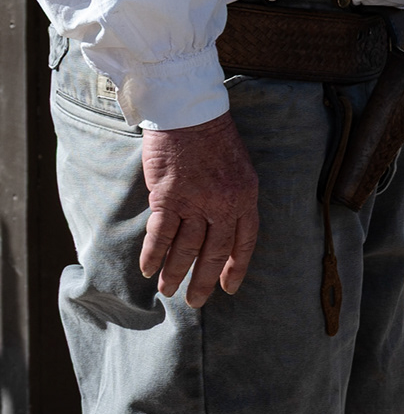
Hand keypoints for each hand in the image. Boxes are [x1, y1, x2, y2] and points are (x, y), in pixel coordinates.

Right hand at [139, 113, 259, 307]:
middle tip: (196, 301)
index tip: (228, 288)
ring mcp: (196, 202)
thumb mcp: (239, 169)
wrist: (189, 113)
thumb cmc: (214, 138)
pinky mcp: (168, 197)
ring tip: (167, 290)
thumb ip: (234, 198)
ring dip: (175, 273)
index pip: (244, 243)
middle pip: (214, 252)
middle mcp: (223, 204)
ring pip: (186, 248)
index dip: (235, 268)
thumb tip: (223, 226)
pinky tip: (147, 270)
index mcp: (246, 198)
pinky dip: (153, 255)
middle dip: (203, 280)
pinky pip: (160, 234)